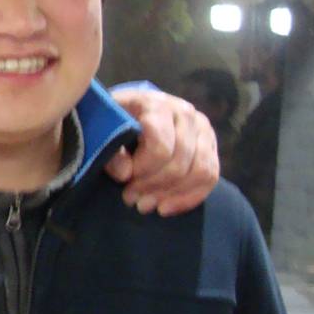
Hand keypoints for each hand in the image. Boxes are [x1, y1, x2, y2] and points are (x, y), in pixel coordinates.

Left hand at [105, 87, 218, 215]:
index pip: (161, 147)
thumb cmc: (112, 121)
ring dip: (172, 194)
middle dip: (154, 187)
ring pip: (201, 170)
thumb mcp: (102, 130)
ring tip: (145, 206)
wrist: (128, 110)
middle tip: (131, 200)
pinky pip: (211, 175)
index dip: (143, 171)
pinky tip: (166, 209)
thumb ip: (110, 151)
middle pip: (180, 162)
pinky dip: (190, 197)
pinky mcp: (209, 143)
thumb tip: (125, 174)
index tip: (123, 181)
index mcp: (156, 104)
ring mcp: (201, 127)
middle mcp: (184, 112)